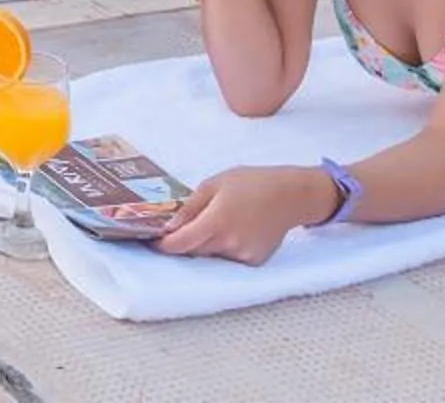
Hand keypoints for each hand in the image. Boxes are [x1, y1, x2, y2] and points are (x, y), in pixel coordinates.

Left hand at [152, 165, 332, 263]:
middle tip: (182, 225)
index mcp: (217, 221)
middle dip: (184, 241)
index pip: (180, 244)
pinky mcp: (254, 261)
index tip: (153, 240)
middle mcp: (230, 243)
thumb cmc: (251, 183)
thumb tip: (169, 227)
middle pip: (194, 250)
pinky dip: (224, 247)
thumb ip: (190, 207)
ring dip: (205, 243)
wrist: (291, 195)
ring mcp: (243, 255)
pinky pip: (229, 257)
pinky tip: (236, 228)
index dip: (163, 245)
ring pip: (211, 255)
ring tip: (219, 220)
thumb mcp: (215, 184)